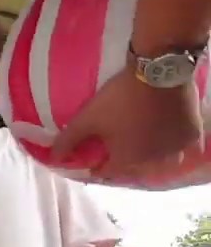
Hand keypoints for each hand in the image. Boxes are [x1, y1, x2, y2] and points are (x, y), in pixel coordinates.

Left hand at [51, 69, 202, 180]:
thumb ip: (69, 140)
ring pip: (163, 162)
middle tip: (117, 149)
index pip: (106, 172)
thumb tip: (54, 158)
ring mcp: (176, 149)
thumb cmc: (119, 99)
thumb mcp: (88, 118)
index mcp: (126, 160)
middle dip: (124, 163)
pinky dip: (176, 147)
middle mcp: (153, 161)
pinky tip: (169, 139)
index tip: (92, 160)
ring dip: (151, 158)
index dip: (95, 167)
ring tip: (143, 147)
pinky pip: (185, 148)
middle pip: (135, 168)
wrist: (157, 73)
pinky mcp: (192, 134)